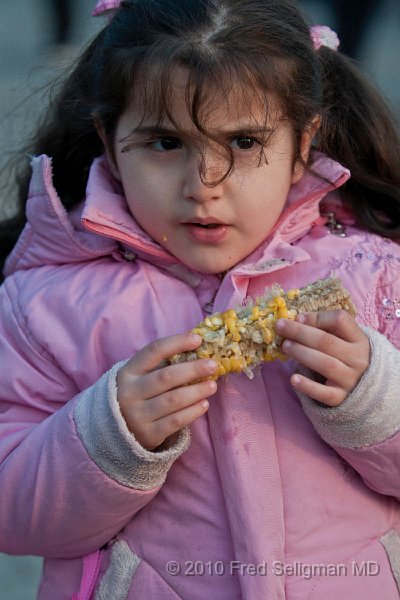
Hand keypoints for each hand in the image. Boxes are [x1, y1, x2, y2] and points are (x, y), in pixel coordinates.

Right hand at [116, 333, 217, 449]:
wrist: (117, 431)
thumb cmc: (138, 395)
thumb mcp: (140, 377)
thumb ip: (164, 364)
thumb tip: (198, 347)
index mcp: (129, 371)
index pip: (153, 351)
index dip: (176, 343)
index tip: (197, 340)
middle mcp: (130, 392)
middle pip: (166, 377)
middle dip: (192, 369)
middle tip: (212, 365)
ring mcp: (138, 415)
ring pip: (173, 400)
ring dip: (196, 391)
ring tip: (212, 385)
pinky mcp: (148, 434)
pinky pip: (175, 421)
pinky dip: (192, 412)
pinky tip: (204, 404)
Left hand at [275, 310, 369, 406]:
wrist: (366, 390)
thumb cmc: (346, 358)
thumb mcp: (344, 340)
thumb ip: (325, 329)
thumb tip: (298, 319)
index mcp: (359, 339)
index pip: (341, 320)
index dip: (318, 317)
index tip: (299, 317)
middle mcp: (358, 359)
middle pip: (328, 342)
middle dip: (301, 333)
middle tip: (281, 327)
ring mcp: (351, 379)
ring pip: (325, 364)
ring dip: (302, 353)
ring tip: (285, 346)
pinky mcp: (341, 398)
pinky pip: (324, 393)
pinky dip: (308, 386)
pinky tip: (294, 379)